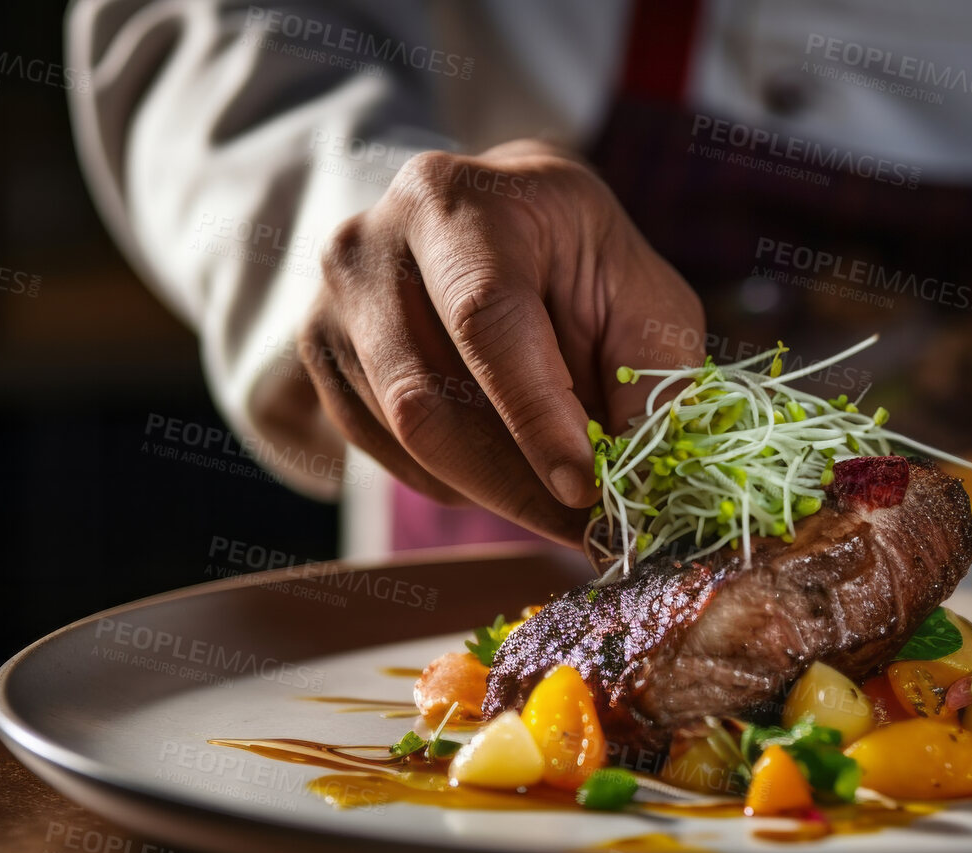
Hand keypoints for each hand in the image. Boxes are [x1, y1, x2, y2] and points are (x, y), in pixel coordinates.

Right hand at [298, 140, 703, 543]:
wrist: (497, 226)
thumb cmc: (581, 260)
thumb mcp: (643, 295)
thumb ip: (651, 378)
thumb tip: (638, 482)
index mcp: (455, 203)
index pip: (486, 320)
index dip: (535, 416)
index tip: (587, 490)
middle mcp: (369, 247)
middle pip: (426, 399)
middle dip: (515, 483)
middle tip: (587, 531)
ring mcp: (330, 307)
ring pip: (405, 439)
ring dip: (494, 491)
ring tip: (561, 501)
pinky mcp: (320, 362)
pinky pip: (386, 455)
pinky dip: (458, 483)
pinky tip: (509, 472)